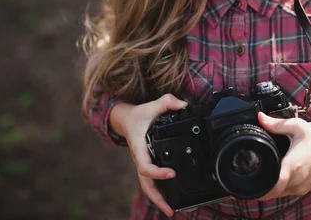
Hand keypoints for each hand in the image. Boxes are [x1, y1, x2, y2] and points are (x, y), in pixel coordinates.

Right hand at [110, 94, 187, 216]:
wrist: (126, 120)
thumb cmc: (139, 115)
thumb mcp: (151, 105)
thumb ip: (166, 102)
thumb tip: (183, 105)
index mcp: (139, 147)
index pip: (145, 165)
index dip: (157, 172)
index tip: (172, 173)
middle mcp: (140, 158)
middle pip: (145, 183)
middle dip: (157, 198)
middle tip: (170, 209)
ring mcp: (143, 163)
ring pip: (148, 186)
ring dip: (158, 199)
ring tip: (172, 211)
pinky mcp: (147, 164)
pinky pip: (151, 181)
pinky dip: (159, 191)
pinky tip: (170, 199)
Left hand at [257, 112, 310, 200]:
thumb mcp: (296, 126)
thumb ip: (277, 124)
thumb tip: (260, 118)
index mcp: (293, 165)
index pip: (277, 184)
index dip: (263, 187)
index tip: (251, 184)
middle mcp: (297, 180)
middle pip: (273, 191)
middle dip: (261, 187)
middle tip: (250, 177)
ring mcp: (300, 187)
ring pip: (278, 194)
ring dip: (270, 188)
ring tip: (261, 176)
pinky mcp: (302, 190)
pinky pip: (285, 193)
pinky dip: (278, 188)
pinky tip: (274, 178)